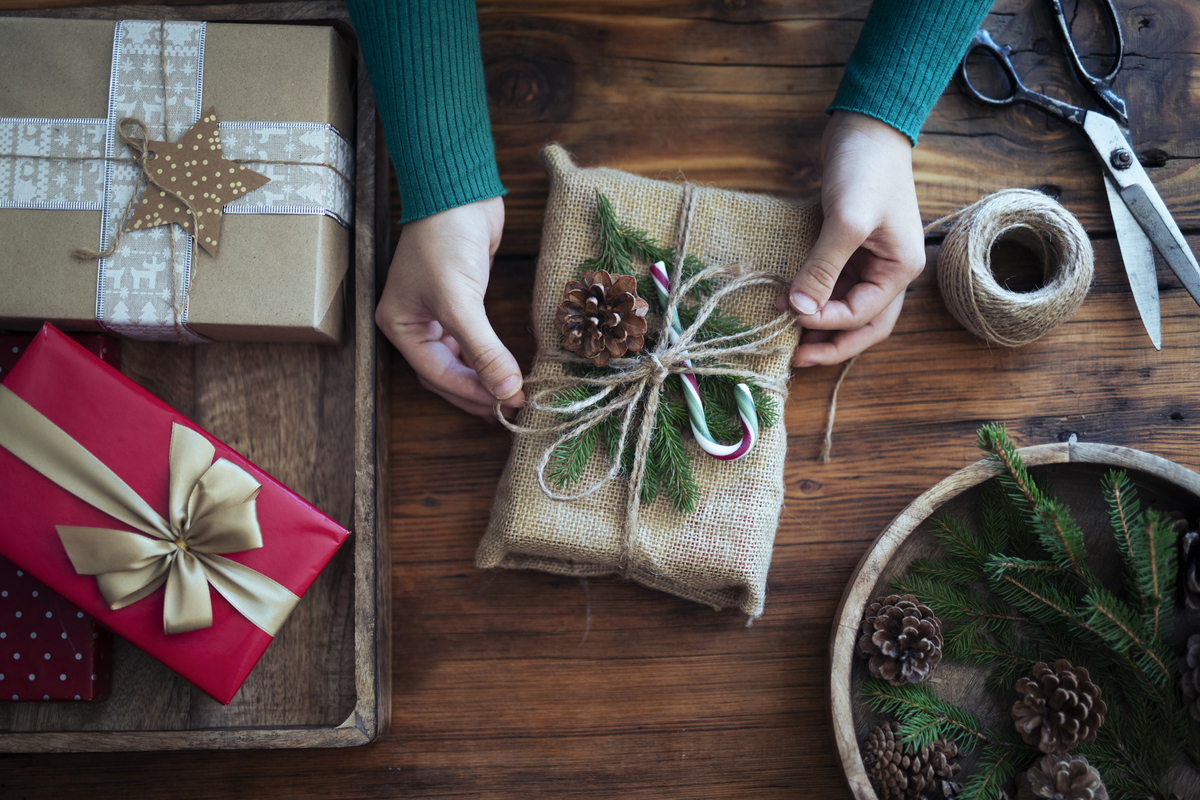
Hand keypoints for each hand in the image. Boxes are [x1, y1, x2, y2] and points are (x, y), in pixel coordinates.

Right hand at [375, 196, 524, 418]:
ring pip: (461, 360)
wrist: (459, 190)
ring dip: (485, 378)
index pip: (435, 375)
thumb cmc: (445, 240)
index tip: (506, 406)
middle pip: (446, 374)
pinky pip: (475, 340)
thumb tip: (507, 391)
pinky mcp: (464, 300)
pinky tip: (508, 368)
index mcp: (400, 326)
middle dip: (477, 392)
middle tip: (511, 408)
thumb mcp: (460, 301)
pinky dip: (490, 355)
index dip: (472, 393)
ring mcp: (439, 312)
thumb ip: (483, 349)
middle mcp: (416, 323)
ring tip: (512, 397)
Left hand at [784, 110, 926, 366]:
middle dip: (831, 345)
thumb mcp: (847, 220)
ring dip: (821, 327)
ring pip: (848, 310)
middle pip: (864, 326)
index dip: (828, 323)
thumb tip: (800, 309)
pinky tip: (791, 305)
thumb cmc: (866, 169)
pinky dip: (815, 300)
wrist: (865, 125)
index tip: (791, 316)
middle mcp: (890, 271)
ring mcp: (870, 261)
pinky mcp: (849, 249)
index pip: (864, 315)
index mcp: (900, 269)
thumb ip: (824, 267)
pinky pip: (835, 287)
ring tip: (790, 341)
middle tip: (795, 360)